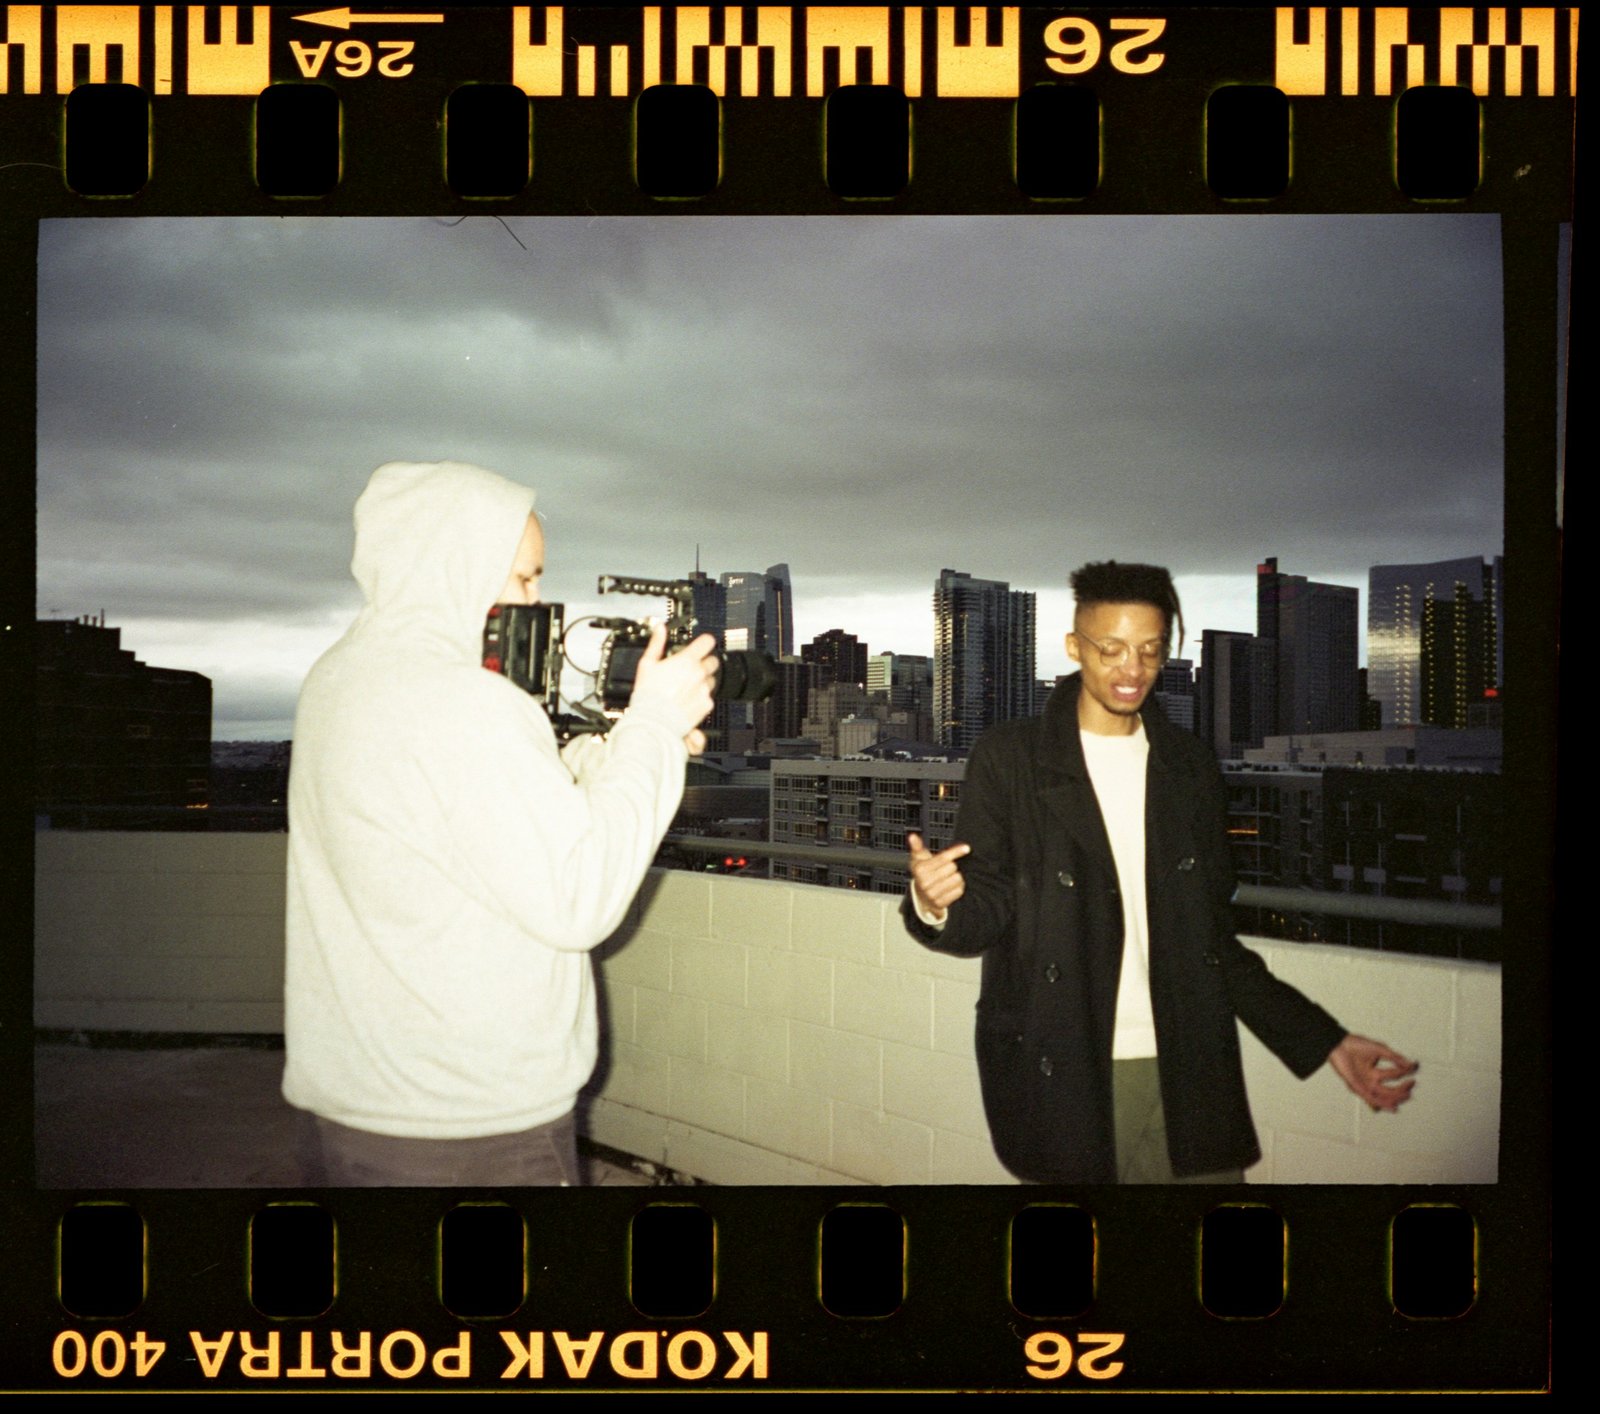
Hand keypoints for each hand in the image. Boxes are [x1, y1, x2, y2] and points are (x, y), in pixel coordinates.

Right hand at [630, 625, 717, 742]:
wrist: (654, 721)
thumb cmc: (649, 694)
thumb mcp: (647, 664)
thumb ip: (657, 643)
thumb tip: (660, 629)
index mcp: (686, 660)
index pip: (707, 642)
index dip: (705, 642)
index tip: (702, 644)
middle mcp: (699, 674)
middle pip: (712, 661)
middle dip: (704, 662)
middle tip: (691, 669)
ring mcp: (704, 689)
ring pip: (711, 680)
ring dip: (703, 681)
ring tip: (686, 687)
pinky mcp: (706, 704)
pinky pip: (709, 697)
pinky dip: (701, 698)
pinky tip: (687, 700)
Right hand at [906, 830, 970, 918]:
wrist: (920, 897)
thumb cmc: (922, 874)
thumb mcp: (918, 859)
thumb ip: (917, 847)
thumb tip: (912, 836)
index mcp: (920, 869)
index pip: (943, 857)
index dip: (956, 851)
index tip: (967, 848)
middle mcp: (925, 882)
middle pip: (952, 867)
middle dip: (952, 867)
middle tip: (945, 869)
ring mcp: (932, 893)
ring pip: (957, 879)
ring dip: (957, 877)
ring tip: (948, 878)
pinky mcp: (940, 902)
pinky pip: (959, 891)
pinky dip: (958, 888)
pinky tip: (951, 887)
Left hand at [1327, 1034, 1417, 1112]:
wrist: (1339, 1043)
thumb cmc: (1355, 1044)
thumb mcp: (1379, 1050)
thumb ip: (1395, 1057)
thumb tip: (1411, 1065)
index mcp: (1374, 1072)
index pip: (1393, 1074)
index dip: (1405, 1071)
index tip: (1415, 1067)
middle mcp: (1369, 1080)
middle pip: (1388, 1090)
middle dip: (1401, 1090)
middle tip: (1411, 1086)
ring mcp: (1363, 1084)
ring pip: (1381, 1097)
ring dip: (1394, 1098)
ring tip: (1406, 1096)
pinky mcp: (1356, 1086)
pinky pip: (1369, 1097)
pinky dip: (1380, 1102)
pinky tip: (1391, 1105)